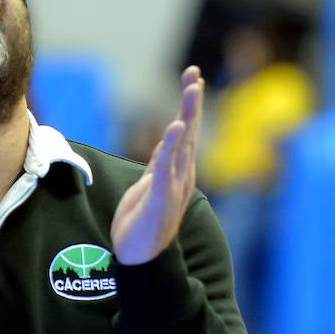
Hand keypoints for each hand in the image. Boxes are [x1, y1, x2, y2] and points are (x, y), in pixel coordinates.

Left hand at [112, 66, 203, 265]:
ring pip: (183, 146)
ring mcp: (174, 188)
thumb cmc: (143, 225)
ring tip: (192, 90)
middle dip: (192, 102)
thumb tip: (169, 138)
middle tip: (195, 74)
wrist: (139, 259)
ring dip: (187, 116)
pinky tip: (176, 127)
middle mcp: (181, 176)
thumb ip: (160, 163)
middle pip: (189, 132)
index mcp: (177, 171)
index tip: (193, 76)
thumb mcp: (149, 185)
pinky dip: (172, 148)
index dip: (190, 104)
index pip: (186, 131)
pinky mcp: (161, 200)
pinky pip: (166, 170)